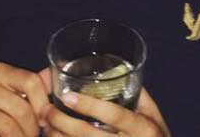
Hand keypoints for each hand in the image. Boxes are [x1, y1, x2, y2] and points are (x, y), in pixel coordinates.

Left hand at [44, 88, 170, 136]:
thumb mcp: (154, 116)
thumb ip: (136, 93)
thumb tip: (114, 68)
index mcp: (144, 128)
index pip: (114, 115)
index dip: (89, 105)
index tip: (67, 96)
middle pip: (91, 135)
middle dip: (64, 123)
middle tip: (46, 112)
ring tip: (46, 127)